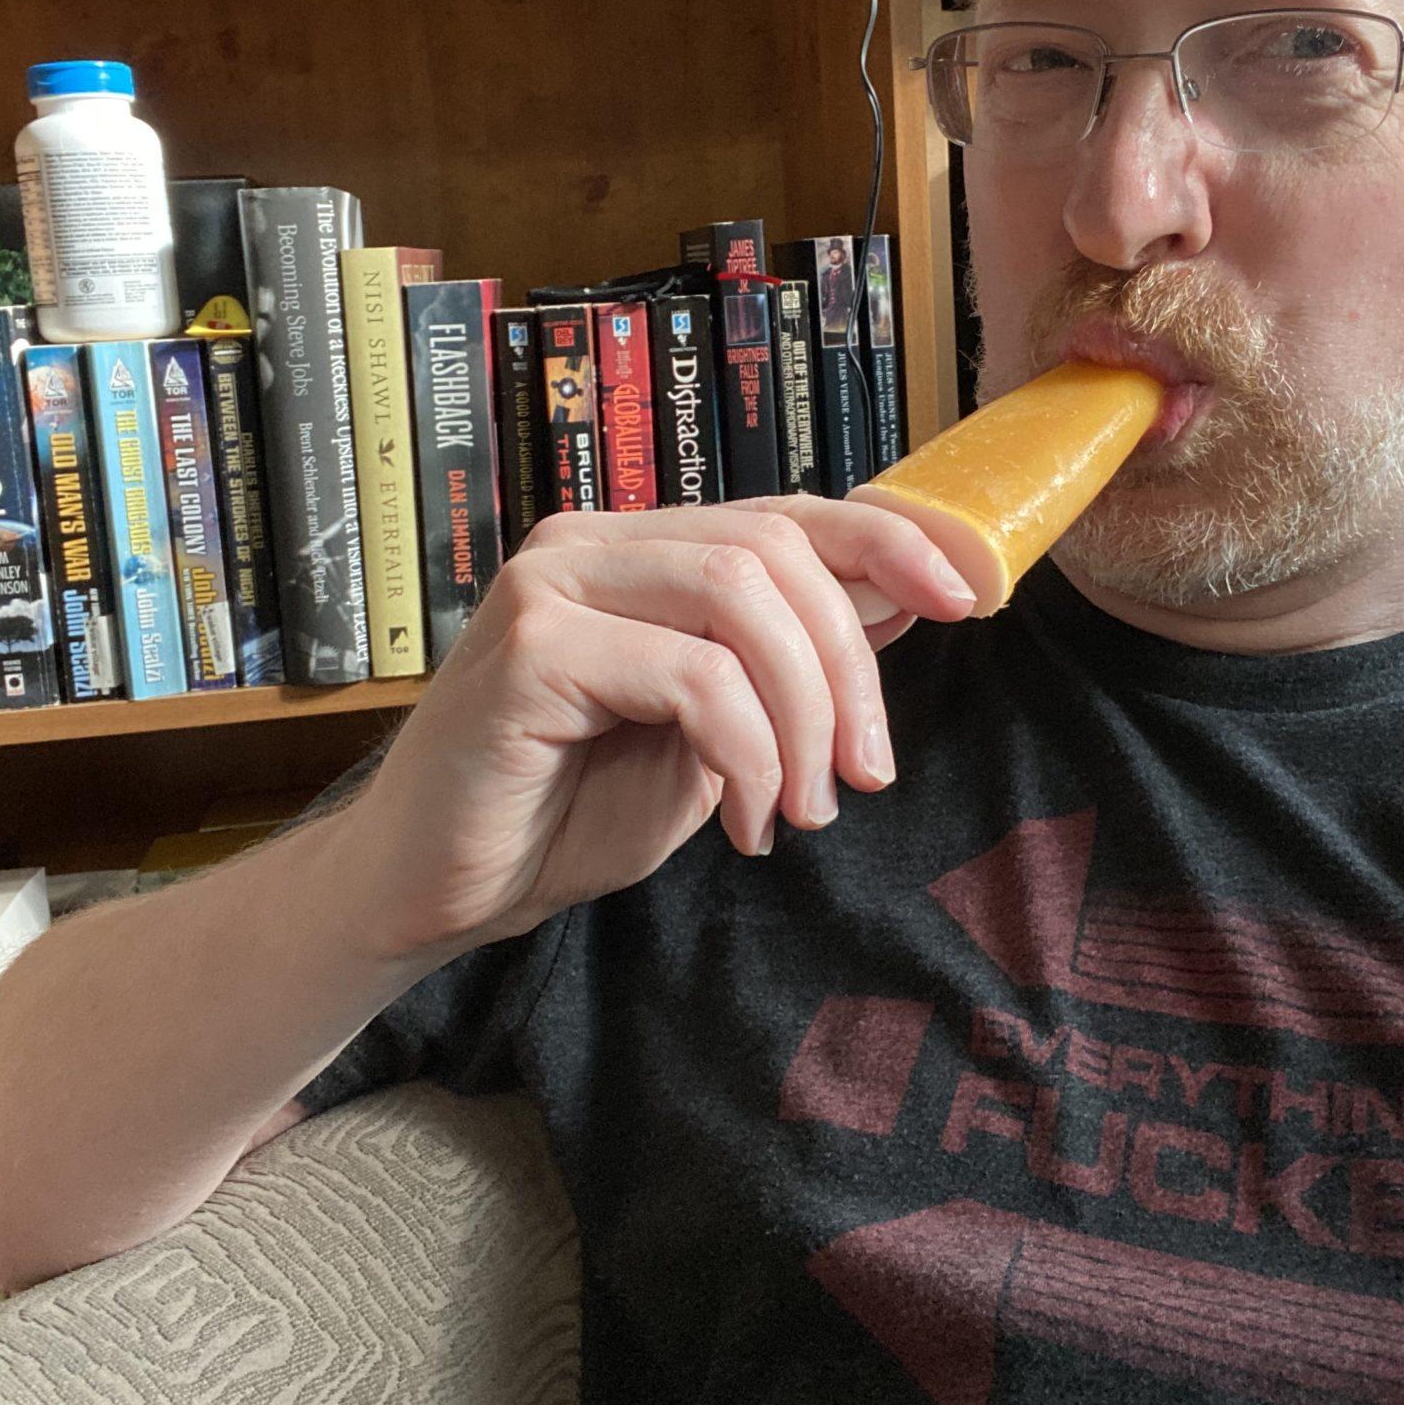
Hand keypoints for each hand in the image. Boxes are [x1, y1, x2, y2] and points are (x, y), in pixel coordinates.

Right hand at [336, 498, 978, 961]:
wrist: (436, 891)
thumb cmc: (563, 814)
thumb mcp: (711, 736)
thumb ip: (783, 663)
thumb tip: (903, 599)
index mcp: (637, 549)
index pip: (784, 513)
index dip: (888, 540)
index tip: (967, 600)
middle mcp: (590, 542)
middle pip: (776, 552)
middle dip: (848, 669)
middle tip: (862, 777)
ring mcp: (552, 583)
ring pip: (741, 600)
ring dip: (803, 716)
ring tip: (801, 809)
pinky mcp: (529, 646)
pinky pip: (692, 676)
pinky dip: (746, 755)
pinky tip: (740, 823)